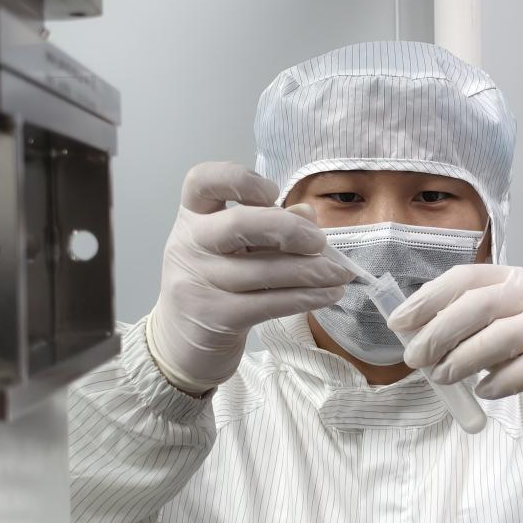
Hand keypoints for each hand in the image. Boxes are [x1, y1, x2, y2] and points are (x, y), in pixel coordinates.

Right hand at [147, 162, 353, 392]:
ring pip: (263, 270)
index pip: (202, 181)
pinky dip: (306, 298)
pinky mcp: (214, 317)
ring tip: (339, 274)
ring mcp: (197, 282)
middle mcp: (187, 244)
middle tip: (320, 242)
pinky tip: (328, 295)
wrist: (183, 344)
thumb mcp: (235, 250)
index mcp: (191, 217)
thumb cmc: (216, 285)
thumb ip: (268, 226)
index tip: (272, 194)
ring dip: (311, 271)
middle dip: (290, 230)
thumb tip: (308, 214)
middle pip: (239, 224)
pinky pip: (269, 303)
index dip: (239, 178)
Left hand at [387, 265, 522, 411]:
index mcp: (509, 278)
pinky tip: (482, 391)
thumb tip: (414, 336)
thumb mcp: (502, 319)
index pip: (463, 278)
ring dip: (463, 359)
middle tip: (415, 357)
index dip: (427, 299)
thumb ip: (465, 323)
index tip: (398, 322)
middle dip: (438, 332)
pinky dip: (498, 383)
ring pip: (500, 337)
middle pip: (478, 306)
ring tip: (441, 377)